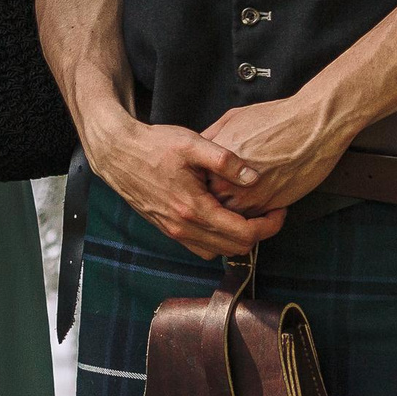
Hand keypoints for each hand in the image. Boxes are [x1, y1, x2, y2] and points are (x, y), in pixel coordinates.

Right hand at [87, 110, 285, 259]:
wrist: (117, 152)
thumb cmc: (153, 145)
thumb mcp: (192, 143)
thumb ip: (225, 161)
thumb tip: (255, 177)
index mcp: (193, 208)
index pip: (244, 234)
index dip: (270, 226)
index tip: (280, 210)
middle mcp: (183, 227)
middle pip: (234, 249)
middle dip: (258, 234)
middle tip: (269, 213)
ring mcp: (173, 231)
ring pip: (217, 251)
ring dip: (237, 240)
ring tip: (247, 216)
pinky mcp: (166, 229)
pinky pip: (199, 246)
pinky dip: (217, 240)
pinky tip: (221, 218)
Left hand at [201, 96, 356, 216]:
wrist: (311, 127)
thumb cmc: (274, 119)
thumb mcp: (231, 121)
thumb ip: (212, 141)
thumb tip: (201, 150)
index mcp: (213, 165)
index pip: (197, 184)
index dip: (204, 181)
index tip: (211, 176)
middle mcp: (227, 185)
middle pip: (212, 203)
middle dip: (216, 198)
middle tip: (231, 187)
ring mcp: (250, 199)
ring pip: (232, 215)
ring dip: (237, 208)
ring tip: (247, 191)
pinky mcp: (271, 208)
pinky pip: (254, 219)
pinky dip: (256, 212)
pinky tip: (263, 193)